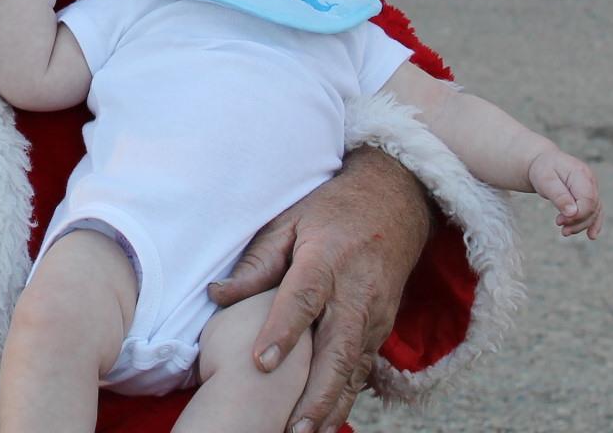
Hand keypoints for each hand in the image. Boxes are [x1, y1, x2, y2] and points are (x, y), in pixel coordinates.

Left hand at [207, 145, 432, 432]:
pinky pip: (363, 369)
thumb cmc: (332, 210)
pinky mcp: (382, 329)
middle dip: (316, 393)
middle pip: (338, 348)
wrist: (395, 201)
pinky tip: (326, 420)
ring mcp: (374, 315)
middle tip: (293, 427)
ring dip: (331, 404)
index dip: (283, 331)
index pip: (304, 299)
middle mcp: (356, 293)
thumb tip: (217, 296)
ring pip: (354, 368)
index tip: (261, 362)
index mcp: (327, 259)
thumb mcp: (290, 221)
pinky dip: (346, 397)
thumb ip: (257, 262)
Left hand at [529, 148, 603, 238]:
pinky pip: (595, 211)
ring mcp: (592, 188)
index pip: (588, 199)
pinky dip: (592, 223)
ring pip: (594, 211)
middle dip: (578, 221)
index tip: (560, 221)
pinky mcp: (589, 195)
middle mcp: (590, 181)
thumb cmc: (542, 170)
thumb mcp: (545, 180)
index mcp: (580, 173)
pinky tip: (591, 235)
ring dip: (581, 225)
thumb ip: (559, 196)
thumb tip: (573, 213)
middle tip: (559, 226)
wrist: (542, 162)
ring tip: (564, 232)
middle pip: (592, 207)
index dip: (579, 214)